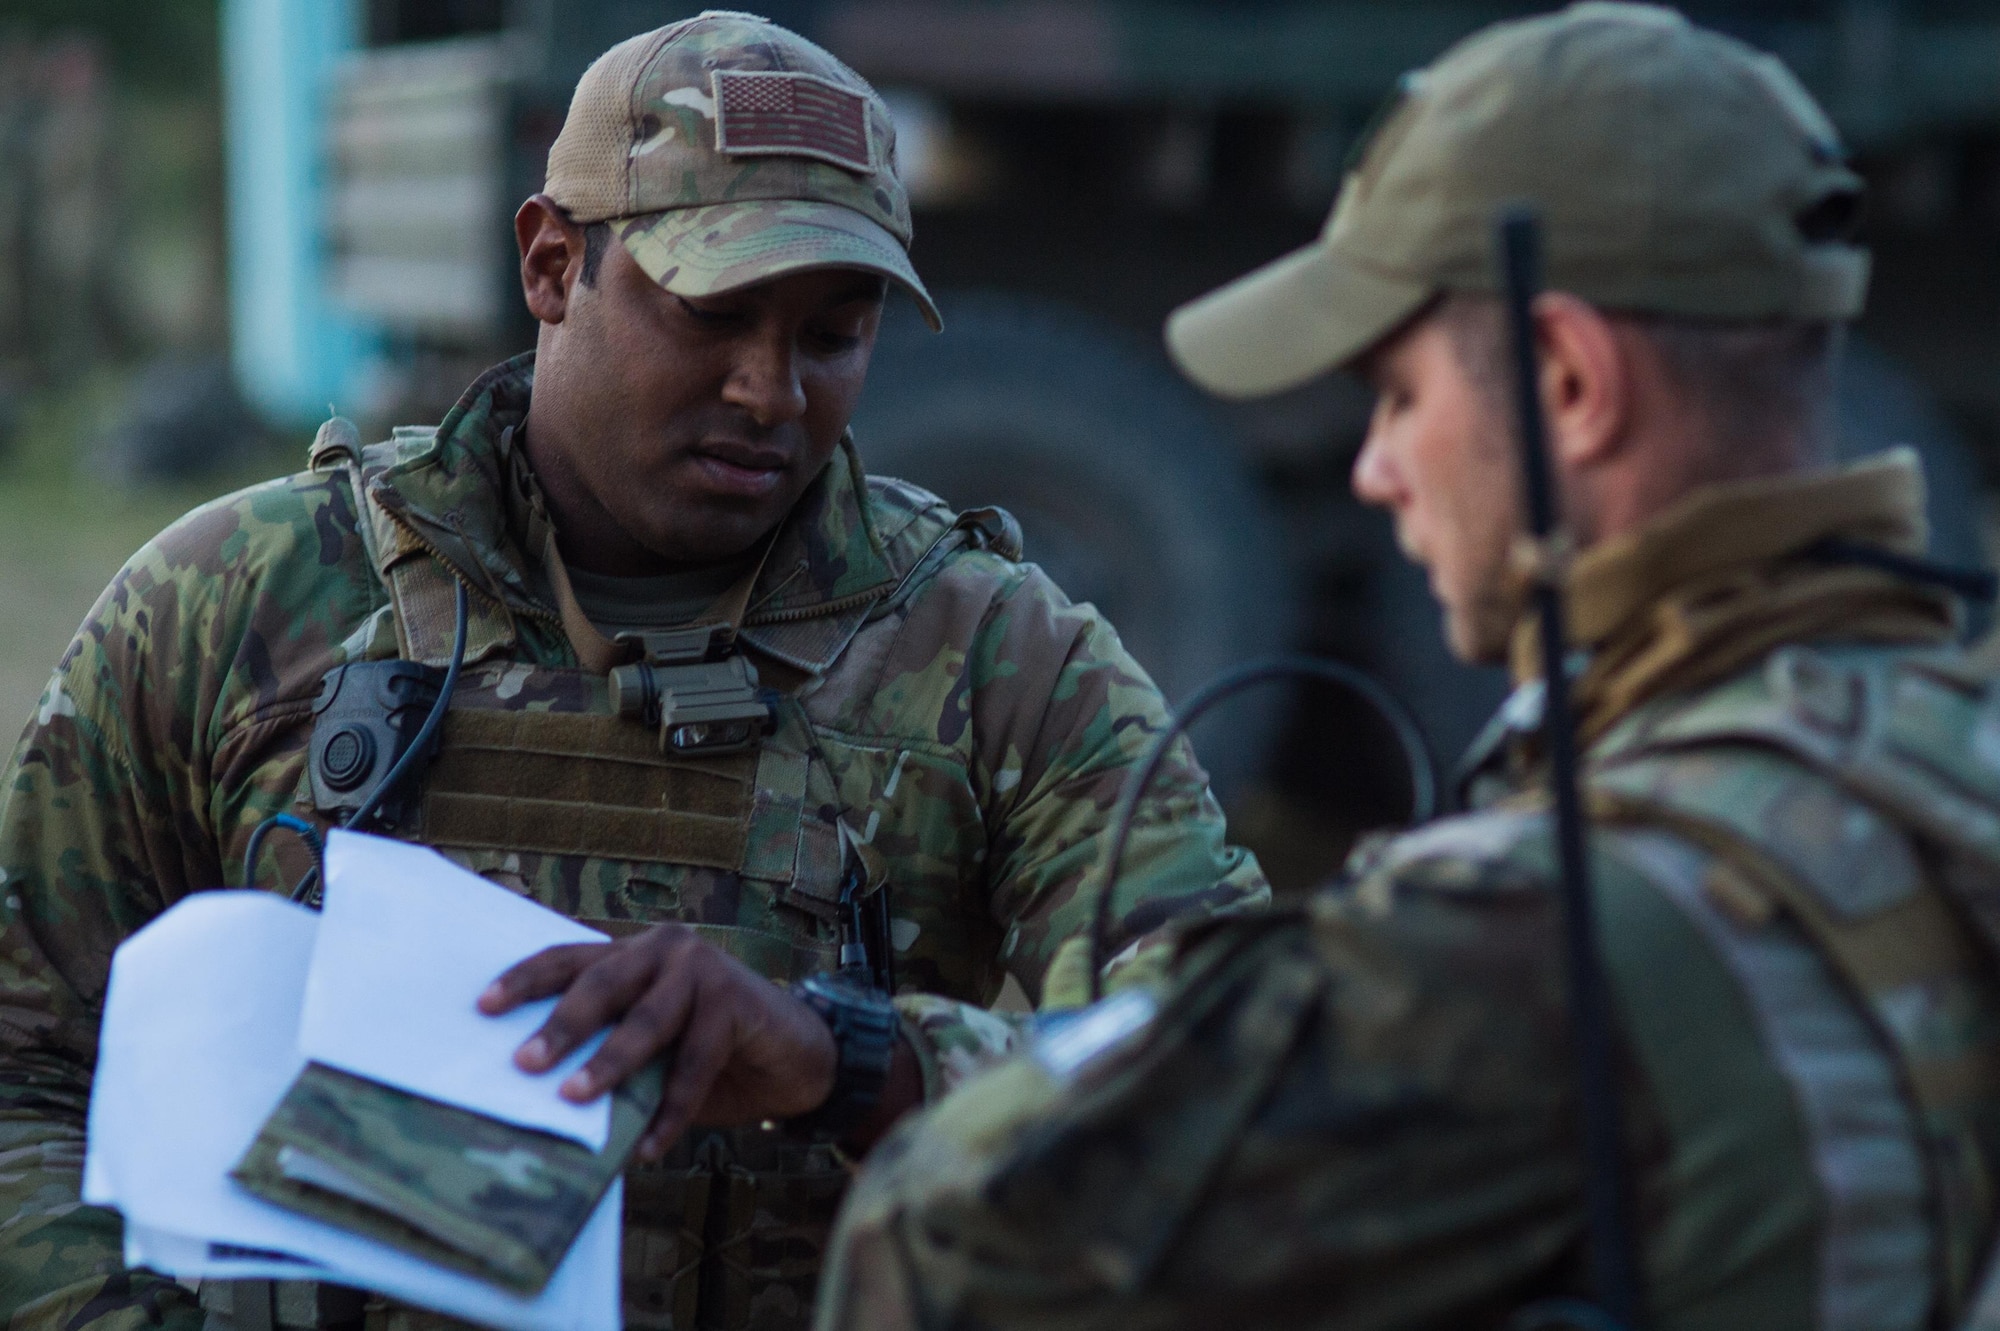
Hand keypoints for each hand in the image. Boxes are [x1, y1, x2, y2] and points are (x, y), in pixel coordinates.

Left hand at [478, 924, 837, 1159]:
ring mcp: (704, 970)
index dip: (526, 981)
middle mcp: (665, 950)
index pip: (569, 959)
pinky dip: (669, 1111)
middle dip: (561, 1025)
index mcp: (633, 954)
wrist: (796, 1056)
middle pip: (601, 983)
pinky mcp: (736, 1001)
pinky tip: (648, 1147)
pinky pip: (693, 1064)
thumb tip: (543, 1098)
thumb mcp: (654, 1048)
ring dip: (608, 1064)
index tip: (483, 1008)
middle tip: (525, 1063)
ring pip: (646, 1020)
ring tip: (573, 1098)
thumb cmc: (712, 1054)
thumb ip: (613, 1051)